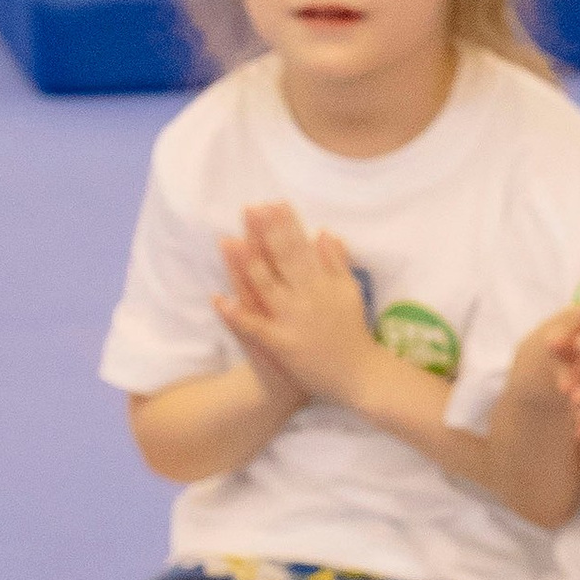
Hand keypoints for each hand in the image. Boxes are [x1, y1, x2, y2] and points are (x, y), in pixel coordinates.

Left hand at [215, 205, 379, 408]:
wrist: (360, 376)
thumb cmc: (352, 331)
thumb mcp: (349, 292)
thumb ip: (336, 262)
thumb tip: (324, 232)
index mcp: (323, 284)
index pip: (302, 248)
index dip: (286, 225)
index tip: (273, 203)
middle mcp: (308, 298)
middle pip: (283, 260)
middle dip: (265, 233)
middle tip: (249, 208)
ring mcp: (293, 321)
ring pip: (266, 288)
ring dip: (246, 265)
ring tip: (227, 241)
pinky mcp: (282, 345)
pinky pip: (256, 328)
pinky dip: (238, 314)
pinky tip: (219, 299)